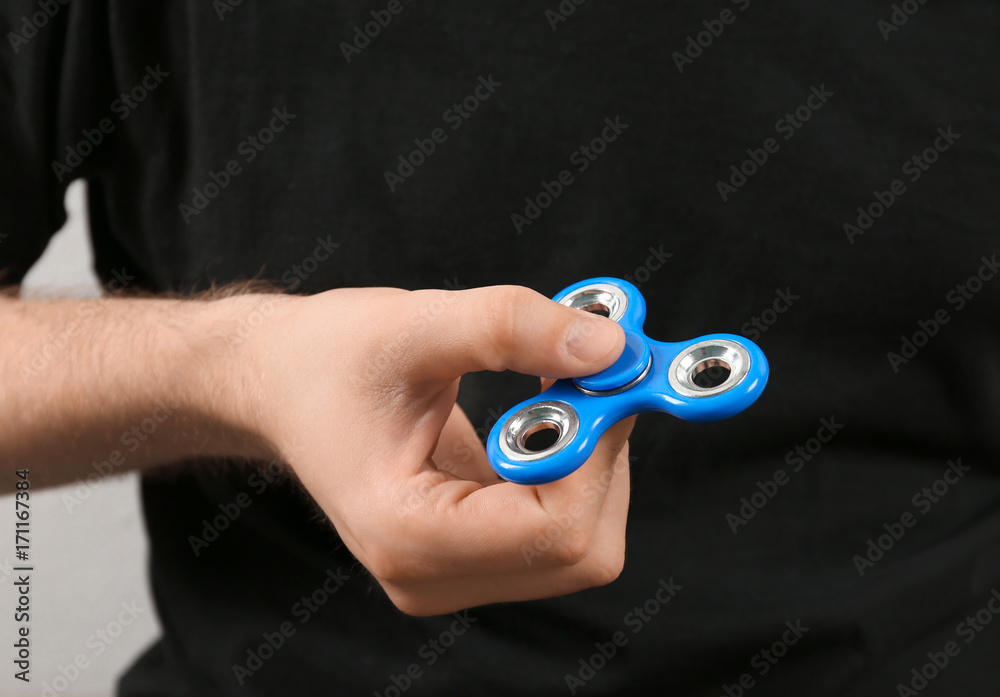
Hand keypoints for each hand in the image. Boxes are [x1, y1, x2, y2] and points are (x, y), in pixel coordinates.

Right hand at [234, 285, 634, 615]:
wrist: (281, 381)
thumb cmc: (325, 357)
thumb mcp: (414, 325)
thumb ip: (510, 327)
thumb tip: (610, 349)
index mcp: (405, 533)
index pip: (554, 530)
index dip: (597, 450)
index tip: (605, 371)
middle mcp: (430, 574)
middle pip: (581, 548)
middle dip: (602, 455)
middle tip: (590, 371)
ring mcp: (451, 572)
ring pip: (582, 542)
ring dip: (594, 457)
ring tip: (559, 382)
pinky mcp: (469, 553)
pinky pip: (561, 528)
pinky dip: (578, 466)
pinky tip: (550, 408)